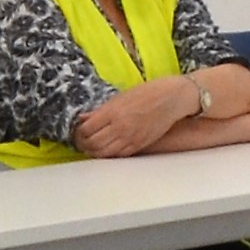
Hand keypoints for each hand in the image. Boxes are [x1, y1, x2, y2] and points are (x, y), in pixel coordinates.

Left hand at [74, 76, 202, 158]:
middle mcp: (120, 127)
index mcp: (113, 112)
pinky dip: (108, 154)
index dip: (77, 133)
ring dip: (94, 151)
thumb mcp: (120, 97)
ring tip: (91, 146)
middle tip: (80, 141)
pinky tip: (106, 149)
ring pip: (103, 153)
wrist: (172, 99)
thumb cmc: (148, 93)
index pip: (86, 130)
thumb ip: (101, 110)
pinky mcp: (139, 145)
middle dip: (83, 144)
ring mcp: (130, 138)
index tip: (76, 131)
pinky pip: (118, 155)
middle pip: (92, 144)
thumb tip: (83, 118)